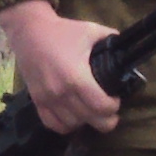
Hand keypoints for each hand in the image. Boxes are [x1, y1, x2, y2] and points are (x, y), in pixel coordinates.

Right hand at [0, 0, 121, 134]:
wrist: (29, 32)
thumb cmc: (62, 32)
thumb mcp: (91, 30)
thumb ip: (111, 40)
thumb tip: (125, 50)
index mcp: (76, 77)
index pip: (101, 106)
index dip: (114, 106)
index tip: (115, 99)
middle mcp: (61, 92)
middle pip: (90, 120)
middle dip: (105, 119)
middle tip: (109, 110)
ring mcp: (47, 99)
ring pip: (72, 125)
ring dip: (85, 121)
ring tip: (90, 111)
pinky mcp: (37, 101)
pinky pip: (53, 124)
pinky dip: (65, 125)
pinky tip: (73, 116)